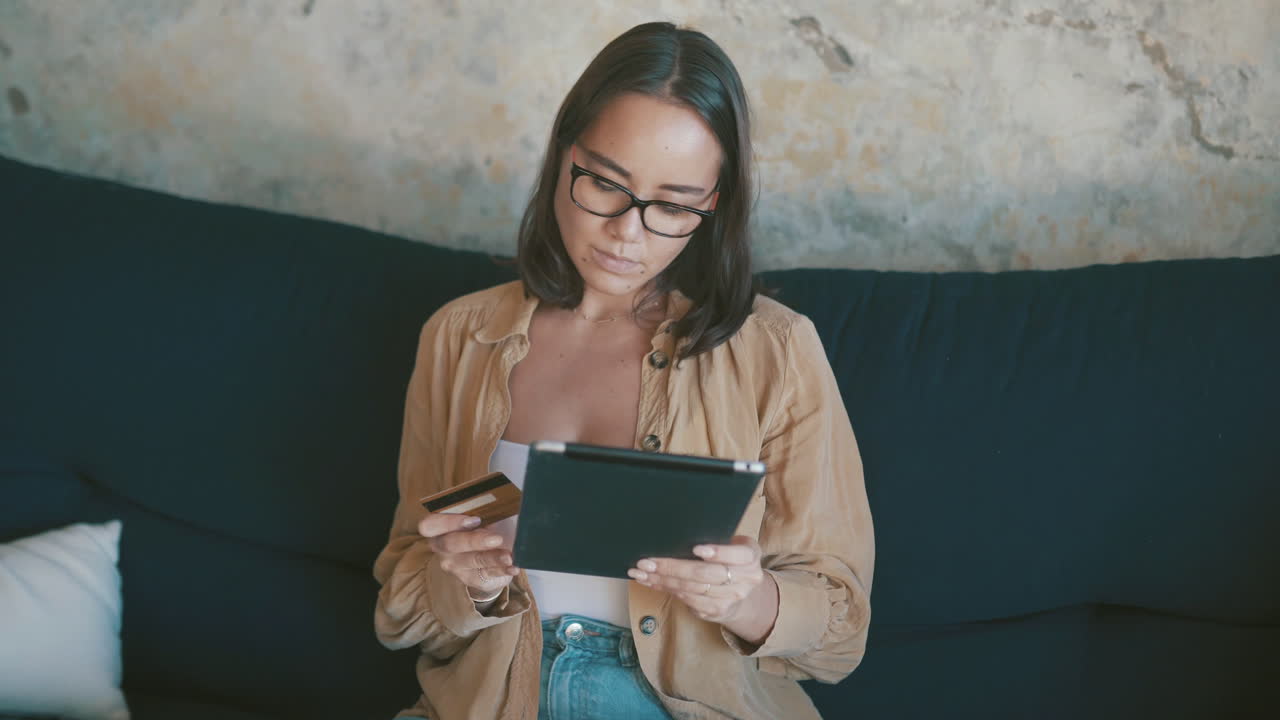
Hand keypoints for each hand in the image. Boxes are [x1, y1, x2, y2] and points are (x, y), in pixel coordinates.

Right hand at [418, 512, 518, 600]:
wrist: (500, 549)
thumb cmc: (489, 525)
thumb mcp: (487, 512)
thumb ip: (486, 508)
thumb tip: (500, 502)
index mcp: (440, 526)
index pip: (429, 525)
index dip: (448, 522)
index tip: (474, 519)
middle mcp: (443, 547)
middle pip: (451, 544)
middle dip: (474, 541)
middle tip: (496, 538)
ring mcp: (456, 565)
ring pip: (471, 561)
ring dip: (491, 558)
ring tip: (509, 556)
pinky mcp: (472, 579)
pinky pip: (486, 574)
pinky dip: (502, 570)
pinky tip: (513, 567)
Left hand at [627, 535, 767, 624]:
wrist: (739, 589)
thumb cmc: (727, 557)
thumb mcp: (730, 544)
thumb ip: (715, 539)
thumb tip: (676, 531)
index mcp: (751, 556)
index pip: (738, 555)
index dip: (718, 552)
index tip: (697, 549)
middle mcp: (746, 580)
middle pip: (706, 574)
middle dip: (673, 567)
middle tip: (647, 562)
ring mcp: (732, 598)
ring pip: (693, 589)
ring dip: (664, 581)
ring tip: (642, 572)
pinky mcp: (717, 611)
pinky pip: (689, 601)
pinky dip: (667, 590)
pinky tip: (652, 582)